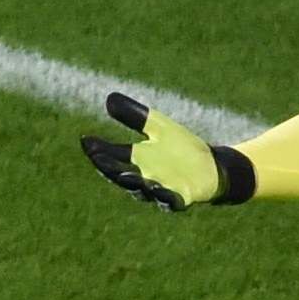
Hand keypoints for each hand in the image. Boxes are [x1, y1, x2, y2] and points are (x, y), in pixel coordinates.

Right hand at [81, 93, 248, 210]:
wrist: (212, 166)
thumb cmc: (181, 147)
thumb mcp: (157, 127)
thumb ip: (135, 116)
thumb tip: (109, 98)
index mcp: (134, 161)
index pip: (111, 156)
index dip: (98, 150)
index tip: (86, 140)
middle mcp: (143, 178)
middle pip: (121, 174)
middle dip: (109, 167)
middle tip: (98, 157)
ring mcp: (161, 190)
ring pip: (142, 189)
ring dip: (133, 183)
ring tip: (126, 174)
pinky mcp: (182, 198)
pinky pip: (170, 201)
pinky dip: (164, 197)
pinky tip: (157, 189)